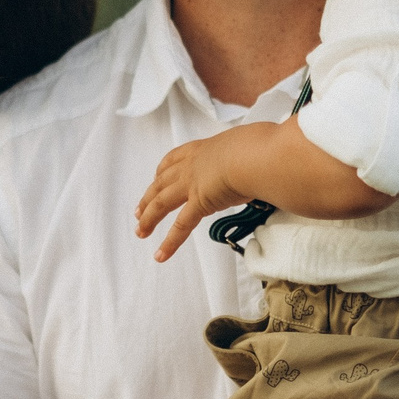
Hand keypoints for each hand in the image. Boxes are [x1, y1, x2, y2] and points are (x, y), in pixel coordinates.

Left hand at [135, 125, 270, 260]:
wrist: (256, 154)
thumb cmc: (259, 146)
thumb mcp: (248, 143)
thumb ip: (247, 152)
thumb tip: (260, 155)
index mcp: (202, 149)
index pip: (174, 159)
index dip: (162, 171)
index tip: (156, 178)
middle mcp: (191, 165)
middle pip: (161, 182)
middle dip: (148, 197)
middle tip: (139, 210)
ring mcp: (192, 184)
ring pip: (162, 203)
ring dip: (149, 218)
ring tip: (140, 232)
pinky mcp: (199, 203)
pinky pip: (181, 226)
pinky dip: (169, 242)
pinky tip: (160, 254)